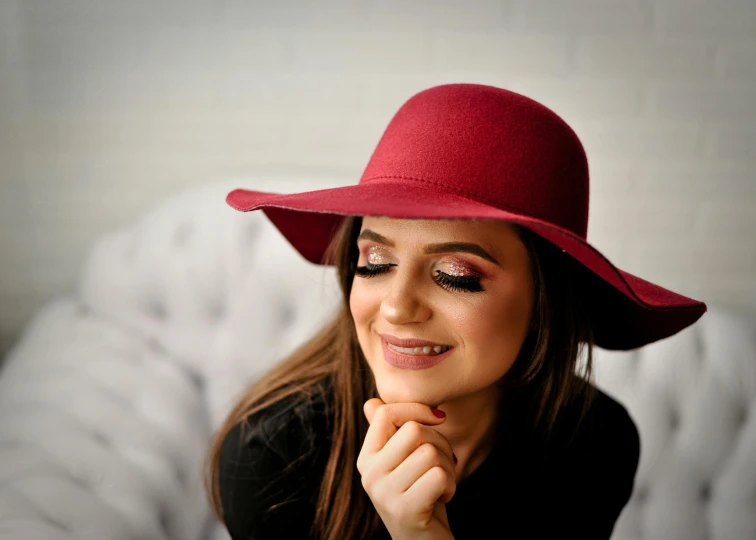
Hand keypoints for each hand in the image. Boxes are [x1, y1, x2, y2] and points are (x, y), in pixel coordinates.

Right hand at [357, 398, 456, 539]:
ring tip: (440, 484)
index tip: (438, 419)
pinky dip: (451, 486)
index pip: (385, 413)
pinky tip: (442, 498)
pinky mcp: (404, 510)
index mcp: (366, 458)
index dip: (417, 409)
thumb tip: (371, 402)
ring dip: (448, 468)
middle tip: (441, 463)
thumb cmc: (419, 495)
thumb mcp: (402, 462)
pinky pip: (440, 476)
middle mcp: (369, 474)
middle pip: (414, 431)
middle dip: (440, 442)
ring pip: (430, 453)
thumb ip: (388, 433)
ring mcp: (384, 494)